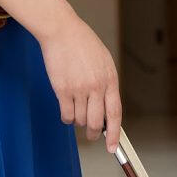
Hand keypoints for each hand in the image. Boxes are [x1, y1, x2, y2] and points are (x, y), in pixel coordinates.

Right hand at [38, 8, 121, 152]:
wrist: (61, 29)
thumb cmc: (81, 42)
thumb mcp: (103, 60)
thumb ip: (106, 83)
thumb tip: (106, 109)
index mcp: (109, 78)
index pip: (115, 114)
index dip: (115, 134)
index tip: (113, 147)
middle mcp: (96, 86)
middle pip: (97, 123)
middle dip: (94, 133)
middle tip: (91, 135)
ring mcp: (78, 88)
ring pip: (80, 120)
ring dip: (78, 119)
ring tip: (76, 106)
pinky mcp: (62, 89)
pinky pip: (66, 115)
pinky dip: (67, 117)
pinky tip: (66, 107)